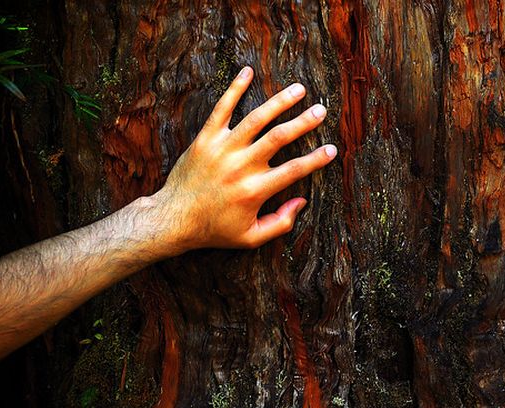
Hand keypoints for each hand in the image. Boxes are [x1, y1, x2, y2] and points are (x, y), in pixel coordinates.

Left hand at [149, 66, 334, 252]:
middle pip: (278, 138)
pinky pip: (221, 109)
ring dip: (279, 102)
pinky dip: (234, 89)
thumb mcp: (251, 237)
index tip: (332, 149)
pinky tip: (247, 72)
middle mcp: (240, 166)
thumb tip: (302, 203)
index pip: (293, 170)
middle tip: (321, 111)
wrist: (173, 219)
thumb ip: (280, 223)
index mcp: (254, 191)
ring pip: (255, 119)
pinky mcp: (205, 139)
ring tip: (298, 90)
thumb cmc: (214, 229)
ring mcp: (222, 149)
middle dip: (303, 123)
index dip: (316, 160)